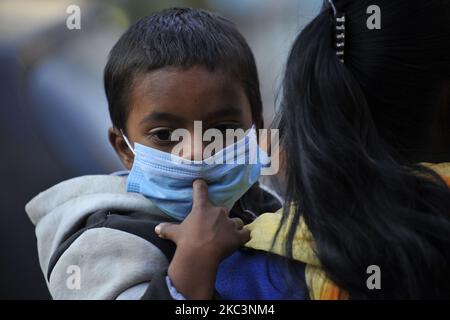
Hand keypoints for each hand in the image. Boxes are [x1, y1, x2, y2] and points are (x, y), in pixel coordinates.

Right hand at [155, 179, 249, 298]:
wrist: (199, 256)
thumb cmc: (186, 241)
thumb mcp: (175, 233)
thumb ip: (167, 228)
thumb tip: (156, 228)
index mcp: (202, 208)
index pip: (201, 190)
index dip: (200, 185)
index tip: (200, 182)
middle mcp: (218, 212)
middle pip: (223, 209)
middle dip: (220, 217)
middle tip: (214, 227)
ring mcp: (230, 223)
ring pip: (237, 221)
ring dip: (233, 226)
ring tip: (228, 234)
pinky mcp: (238, 236)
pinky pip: (246, 233)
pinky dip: (244, 235)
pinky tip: (242, 238)